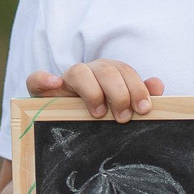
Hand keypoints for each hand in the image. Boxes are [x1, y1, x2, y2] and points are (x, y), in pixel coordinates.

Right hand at [29, 60, 164, 121]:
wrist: (65, 123)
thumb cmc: (100, 115)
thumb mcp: (122, 106)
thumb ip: (139, 95)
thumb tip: (157, 85)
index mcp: (109, 73)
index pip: (124, 70)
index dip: (136, 88)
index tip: (144, 109)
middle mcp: (88, 72)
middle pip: (106, 70)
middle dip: (119, 93)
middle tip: (123, 118)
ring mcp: (65, 80)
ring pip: (78, 71)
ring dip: (92, 91)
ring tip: (98, 113)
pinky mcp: (41, 90)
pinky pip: (36, 79)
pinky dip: (44, 79)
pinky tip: (54, 84)